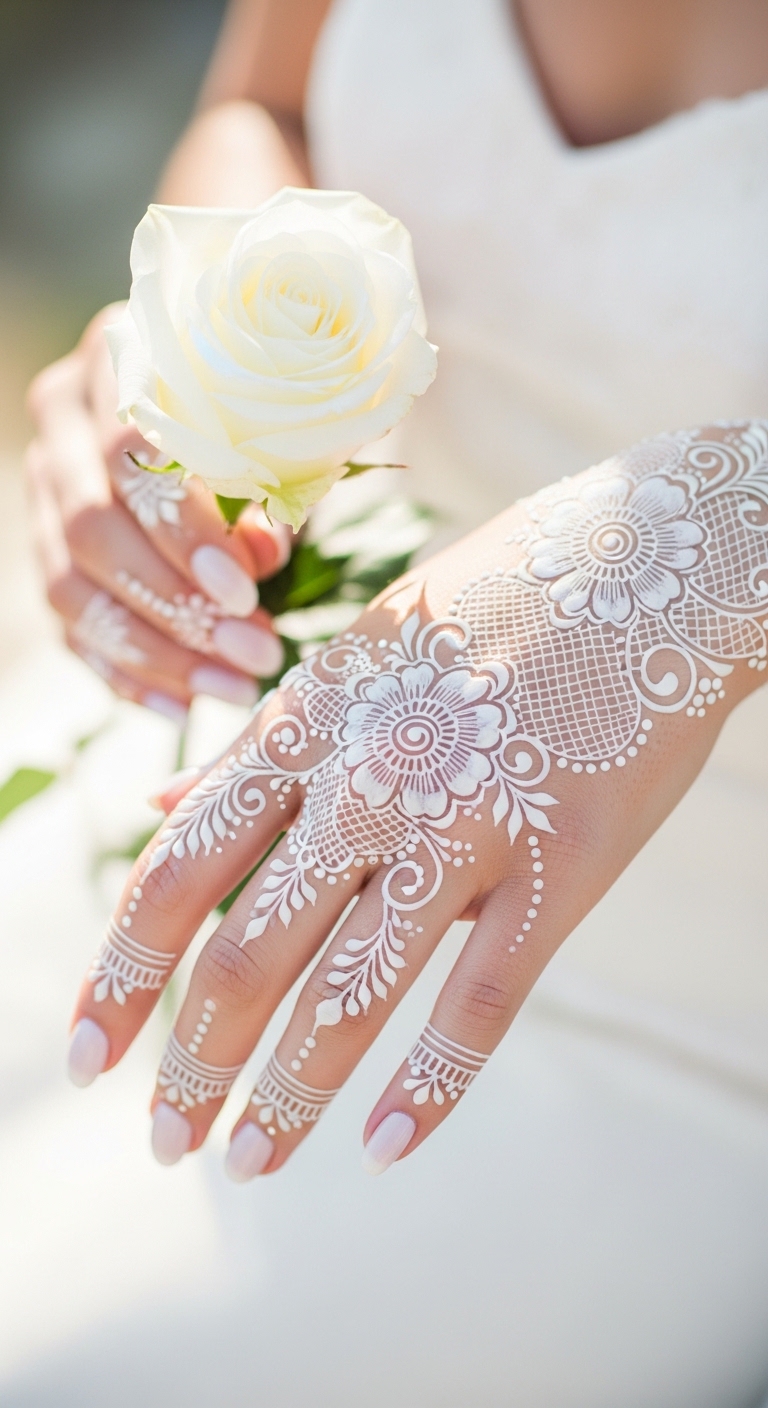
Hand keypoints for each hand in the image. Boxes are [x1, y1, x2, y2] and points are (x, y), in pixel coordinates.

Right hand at [25, 305, 288, 717]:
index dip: (182, 529)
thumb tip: (261, 557)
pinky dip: (125, 673)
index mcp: (117, 359)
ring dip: (156, 651)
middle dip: (176, 605)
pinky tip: (180, 707)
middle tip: (254, 652)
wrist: (226, 396)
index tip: (246, 589)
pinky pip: (69, 625)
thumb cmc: (267, 408)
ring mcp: (44, 487)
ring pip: (71, 585)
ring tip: (231, 690)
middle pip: (91, 526)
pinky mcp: (46, 548)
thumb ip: (275, 484)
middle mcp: (63, 420)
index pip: (126, 450)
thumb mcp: (286, 429)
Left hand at [66, 421, 767, 1175]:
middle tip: (169, 1141)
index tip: (85, 1055)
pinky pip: (481, 1002)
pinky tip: (387, 1151)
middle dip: (193, 1064)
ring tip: (248, 1164)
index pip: (179, 870)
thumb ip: (252, 745)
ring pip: (350, 996)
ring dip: (287, 1099)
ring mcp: (464, 828)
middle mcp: (367, 786)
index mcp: (308, 728)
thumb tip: (153, 810)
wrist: (654, 565)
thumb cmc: (493, 601)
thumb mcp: (351, 654)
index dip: (121, 974)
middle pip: (247, 954)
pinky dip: (429, 1089)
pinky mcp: (557, 868)